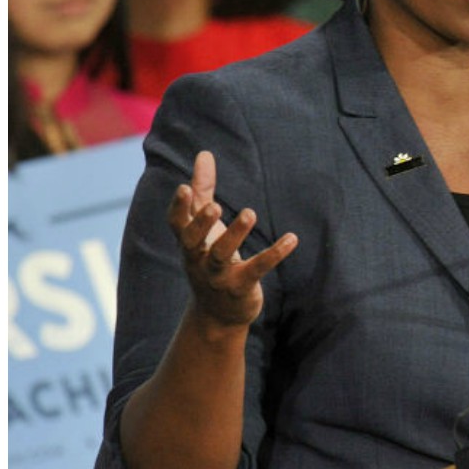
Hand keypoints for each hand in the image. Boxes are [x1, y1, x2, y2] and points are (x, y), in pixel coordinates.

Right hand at [169, 150, 297, 330]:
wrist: (218, 314)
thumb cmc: (210, 259)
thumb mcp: (206, 227)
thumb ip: (203, 190)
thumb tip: (203, 154)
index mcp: (188, 243)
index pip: (176, 225)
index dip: (178, 208)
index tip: (183, 187)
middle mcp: (197, 259)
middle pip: (192, 241)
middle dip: (201, 224)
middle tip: (214, 207)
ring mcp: (217, 275)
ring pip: (220, 255)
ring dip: (234, 235)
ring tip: (250, 213)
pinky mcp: (241, 287)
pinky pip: (257, 269)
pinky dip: (273, 254)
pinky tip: (292, 239)